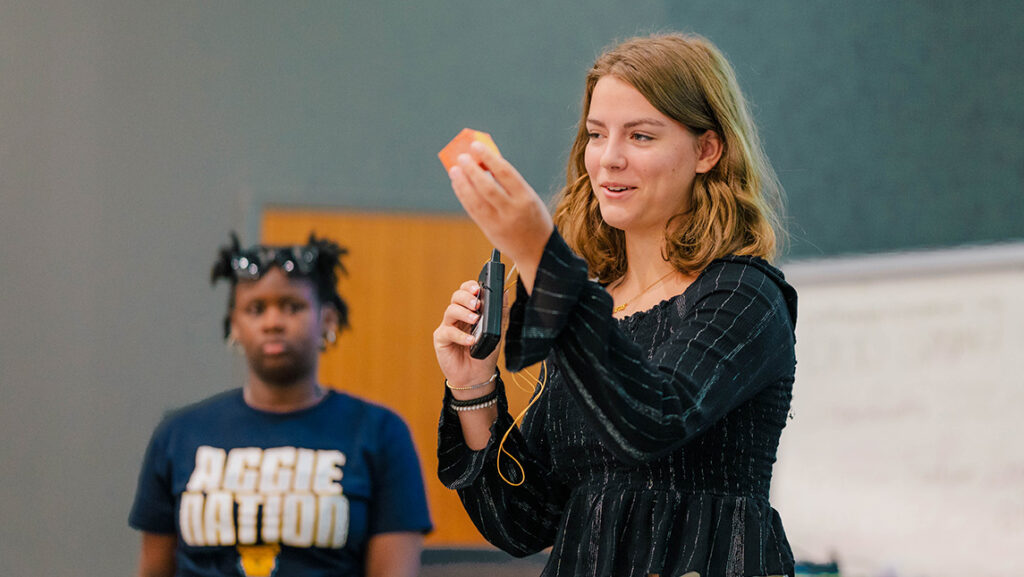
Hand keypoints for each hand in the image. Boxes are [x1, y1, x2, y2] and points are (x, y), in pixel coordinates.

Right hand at [432, 280, 500, 394]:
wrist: (476, 377)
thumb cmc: (485, 354)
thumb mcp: (497, 332)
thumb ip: (501, 313)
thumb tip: (505, 292)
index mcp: (470, 311)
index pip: (467, 291)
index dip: (470, 287)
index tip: (478, 289)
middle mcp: (458, 316)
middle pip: (456, 297)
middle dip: (466, 297)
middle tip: (476, 304)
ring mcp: (448, 326)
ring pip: (450, 310)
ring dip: (463, 313)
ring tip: (475, 320)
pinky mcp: (441, 339)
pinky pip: (448, 332)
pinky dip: (460, 335)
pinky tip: (470, 340)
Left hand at [448, 142, 553, 291]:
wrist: (537, 251)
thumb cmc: (533, 218)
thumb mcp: (529, 197)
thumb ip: (510, 183)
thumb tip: (486, 162)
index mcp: (526, 198)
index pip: (505, 173)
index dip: (489, 157)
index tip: (476, 146)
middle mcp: (512, 210)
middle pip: (487, 187)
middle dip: (472, 170)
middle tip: (462, 157)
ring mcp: (499, 222)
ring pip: (476, 200)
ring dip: (463, 183)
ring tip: (454, 170)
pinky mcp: (489, 230)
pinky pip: (473, 210)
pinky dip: (463, 195)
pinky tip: (458, 184)